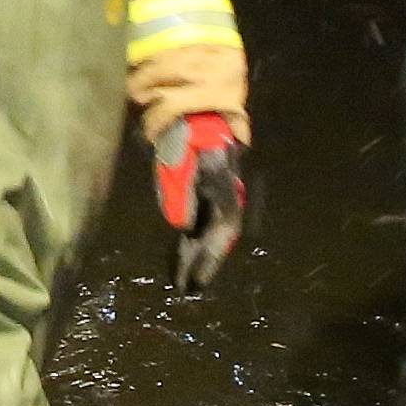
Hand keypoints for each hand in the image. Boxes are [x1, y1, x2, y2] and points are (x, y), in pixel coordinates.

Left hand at [152, 112, 246, 293]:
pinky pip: (206, 226)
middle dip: (204, 264)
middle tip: (188, 289)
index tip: (196, 281)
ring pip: (213, 235)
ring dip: (200, 256)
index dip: (210, 258)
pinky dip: (196, 243)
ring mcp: (219, 199)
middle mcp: (227, 198)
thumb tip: (183, 226)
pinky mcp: (209, 198)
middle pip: (218, 239)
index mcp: (223, 191)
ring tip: (186, 280)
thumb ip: (180, 190)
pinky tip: (185, 255)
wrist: (196, 116)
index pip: (221, 232)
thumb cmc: (185, 137)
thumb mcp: (178, 161)